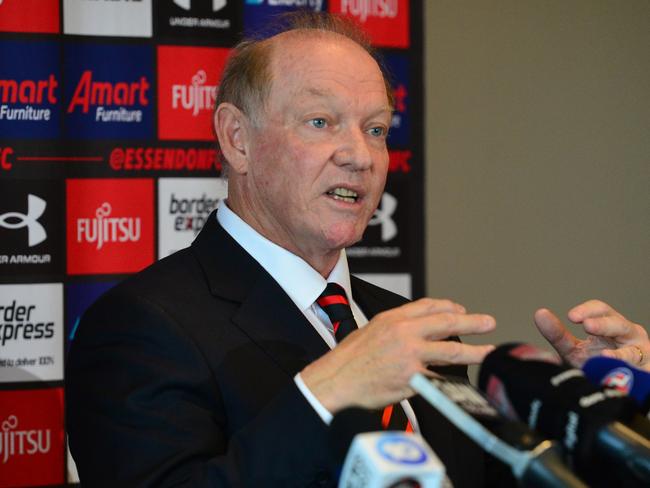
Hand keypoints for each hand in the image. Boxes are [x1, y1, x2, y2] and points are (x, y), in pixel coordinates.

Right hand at [301, 298, 495, 412]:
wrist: (337, 380)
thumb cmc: (349, 359)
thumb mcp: (371, 330)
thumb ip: (396, 327)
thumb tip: (416, 330)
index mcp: (393, 319)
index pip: (429, 306)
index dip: (450, 308)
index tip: (462, 311)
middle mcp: (404, 333)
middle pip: (447, 323)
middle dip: (472, 322)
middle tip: (488, 323)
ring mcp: (410, 356)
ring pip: (451, 351)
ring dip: (474, 352)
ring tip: (488, 352)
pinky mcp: (413, 379)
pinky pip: (438, 377)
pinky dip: (451, 379)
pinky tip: (462, 380)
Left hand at [534, 299, 648, 369]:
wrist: (620, 389)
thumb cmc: (599, 365)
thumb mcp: (576, 350)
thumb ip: (559, 335)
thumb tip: (540, 314)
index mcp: (611, 325)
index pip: (601, 310)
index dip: (587, 310)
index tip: (571, 317)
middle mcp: (628, 335)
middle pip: (618, 324)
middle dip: (603, 324)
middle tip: (587, 326)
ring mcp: (641, 353)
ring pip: (632, 349)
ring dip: (618, 352)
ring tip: (602, 354)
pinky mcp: (646, 371)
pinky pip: (638, 369)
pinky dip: (625, 368)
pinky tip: (612, 368)